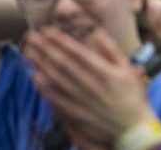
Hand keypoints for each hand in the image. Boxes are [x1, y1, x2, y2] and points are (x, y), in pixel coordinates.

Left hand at [27, 27, 156, 143]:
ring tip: (29, 52)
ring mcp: (80, 100)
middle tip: (31, 37)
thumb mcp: (127, 69)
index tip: (47, 30)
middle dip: (45, 49)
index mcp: (103, 72)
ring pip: (56, 79)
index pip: (76, 52)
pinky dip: (44, 88)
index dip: (60, 41)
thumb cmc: (131, 96)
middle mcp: (89, 85)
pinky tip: (35, 77)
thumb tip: (97, 32)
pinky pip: (56, 99)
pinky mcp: (75, 113)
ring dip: (41, 64)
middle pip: (63, 64)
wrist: (131, 128)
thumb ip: (111, 50)